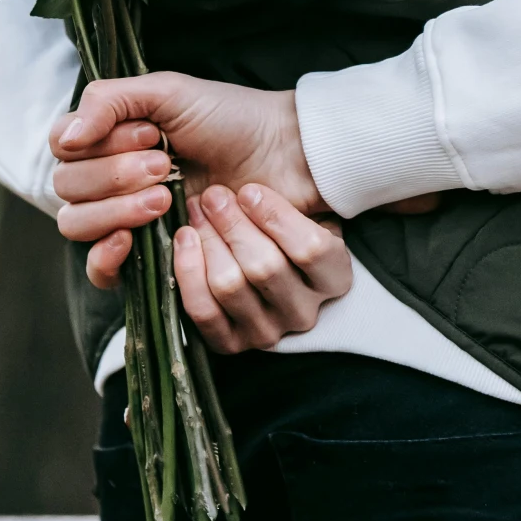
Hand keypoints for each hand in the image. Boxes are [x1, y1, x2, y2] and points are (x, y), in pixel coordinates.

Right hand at [50, 73, 320, 289]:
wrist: (282, 158)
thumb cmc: (230, 119)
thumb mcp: (169, 92)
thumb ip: (109, 101)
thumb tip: (65, 140)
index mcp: (108, 138)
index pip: (62, 147)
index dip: (98, 143)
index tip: (151, 134)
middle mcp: (108, 179)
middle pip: (67, 188)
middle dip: (115, 174)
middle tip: (166, 165)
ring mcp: (124, 219)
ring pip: (77, 225)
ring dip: (116, 208)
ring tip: (167, 196)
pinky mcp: (146, 256)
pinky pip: (99, 272)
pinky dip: (105, 256)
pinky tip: (131, 239)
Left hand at [173, 182, 353, 352]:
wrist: (258, 262)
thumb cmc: (280, 226)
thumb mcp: (304, 209)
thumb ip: (300, 193)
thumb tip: (267, 176)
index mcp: (335, 278)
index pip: (311, 250)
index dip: (275, 216)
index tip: (248, 190)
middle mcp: (305, 312)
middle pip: (265, 267)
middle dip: (232, 223)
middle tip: (213, 194)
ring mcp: (267, 333)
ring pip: (230, 286)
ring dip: (207, 241)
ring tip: (197, 211)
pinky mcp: (230, 343)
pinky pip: (203, 310)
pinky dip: (188, 270)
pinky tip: (184, 239)